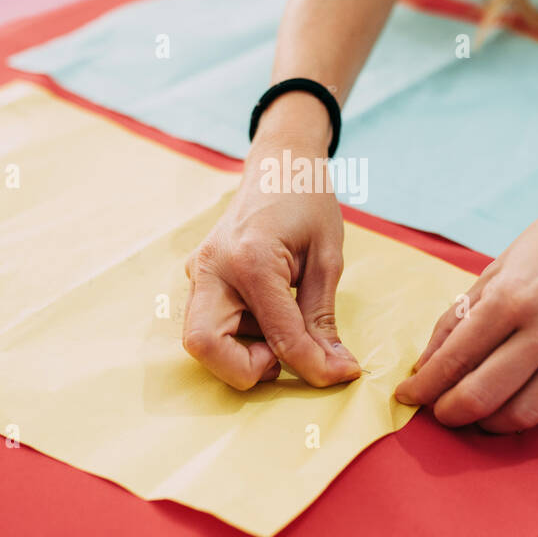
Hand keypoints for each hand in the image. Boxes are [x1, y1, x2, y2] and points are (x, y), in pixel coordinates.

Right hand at [182, 101, 360, 389]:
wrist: (278, 161)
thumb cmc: (307, 200)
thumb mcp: (327, 258)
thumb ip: (323, 319)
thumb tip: (336, 370)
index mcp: (250, 259)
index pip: (277, 336)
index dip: (311, 366)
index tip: (340, 374)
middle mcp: (212, 268)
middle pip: (205, 346)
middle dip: (245, 368)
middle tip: (283, 355)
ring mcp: (197, 271)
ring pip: (202, 339)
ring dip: (242, 350)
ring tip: (282, 320)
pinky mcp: (197, 276)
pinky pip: (208, 322)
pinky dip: (238, 333)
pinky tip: (267, 310)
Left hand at [396, 186, 537, 431]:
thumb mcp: (498, 267)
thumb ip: (461, 316)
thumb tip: (429, 362)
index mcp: (512, 297)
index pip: (454, 360)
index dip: (424, 387)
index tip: (408, 395)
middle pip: (484, 398)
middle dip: (449, 413)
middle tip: (437, 412)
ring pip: (523, 414)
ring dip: (489, 423)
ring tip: (475, 412)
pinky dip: (528, 405)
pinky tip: (513, 395)